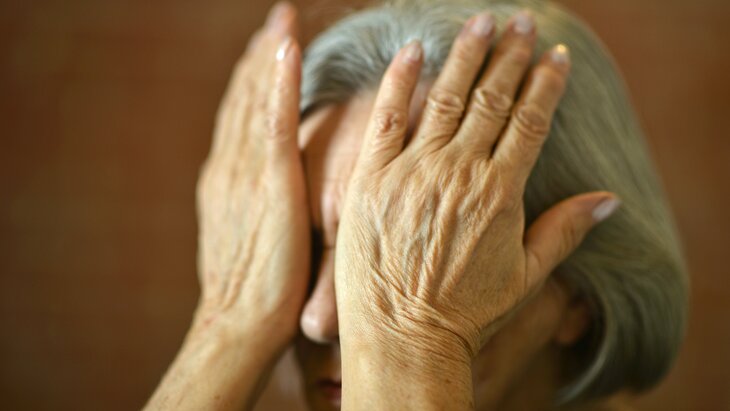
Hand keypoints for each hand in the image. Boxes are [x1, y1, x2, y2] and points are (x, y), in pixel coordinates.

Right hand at [147, 5, 307, 409]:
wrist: (236, 327)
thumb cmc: (251, 297)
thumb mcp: (249, 242)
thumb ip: (258, 210)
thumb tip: (272, 196)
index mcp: (226, 180)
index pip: (239, 118)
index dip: (251, 80)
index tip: (266, 49)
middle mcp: (230, 168)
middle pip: (244, 99)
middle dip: (259, 56)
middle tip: (276, 20)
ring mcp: (247, 173)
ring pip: (257, 100)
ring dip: (270, 56)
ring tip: (282, 20)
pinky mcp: (272, 185)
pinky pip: (276, 122)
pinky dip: (280, 82)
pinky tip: (289, 48)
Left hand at [335, 11, 618, 366]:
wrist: (401, 338)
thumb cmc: (465, 313)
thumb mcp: (526, 277)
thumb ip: (565, 231)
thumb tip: (610, 199)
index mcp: (500, 193)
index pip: (530, 122)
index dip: (546, 85)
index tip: (557, 56)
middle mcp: (458, 172)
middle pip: (491, 101)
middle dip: (510, 57)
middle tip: (523, 22)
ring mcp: (412, 172)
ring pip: (443, 99)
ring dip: (465, 56)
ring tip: (481, 22)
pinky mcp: (370, 178)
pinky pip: (385, 119)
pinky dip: (398, 81)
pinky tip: (412, 50)